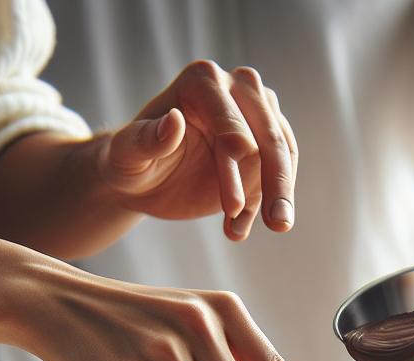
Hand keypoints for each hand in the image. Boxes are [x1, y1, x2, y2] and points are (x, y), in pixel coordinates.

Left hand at [98, 60, 297, 240]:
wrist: (146, 180)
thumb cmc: (132, 162)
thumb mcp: (128, 156)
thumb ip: (147, 139)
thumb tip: (175, 122)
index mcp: (201, 80)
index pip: (230, 125)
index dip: (234, 168)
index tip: (230, 207)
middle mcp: (236, 85)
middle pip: (268, 136)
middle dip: (275, 183)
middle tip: (277, 224)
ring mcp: (257, 108)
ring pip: (284, 151)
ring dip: (281, 195)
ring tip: (275, 227)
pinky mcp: (269, 134)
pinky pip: (282, 169)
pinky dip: (269, 201)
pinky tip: (241, 227)